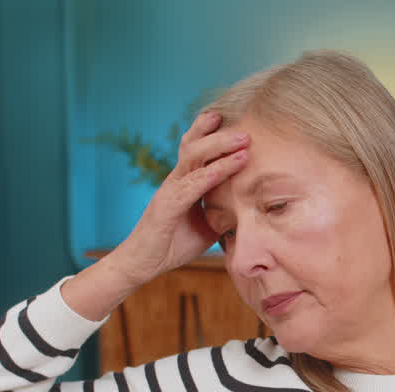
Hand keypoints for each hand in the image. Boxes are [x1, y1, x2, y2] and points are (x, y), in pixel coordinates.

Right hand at [105, 111, 249, 283]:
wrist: (143, 265)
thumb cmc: (173, 244)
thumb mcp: (206, 225)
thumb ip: (223, 212)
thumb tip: (252, 208)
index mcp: (184, 182)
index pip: (198, 150)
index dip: (215, 134)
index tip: (240, 123)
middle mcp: (175, 180)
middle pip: (195, 145)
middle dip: (220, 133)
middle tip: (246, 128)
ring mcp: (169, 191)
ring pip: (193, 158)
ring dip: (220, 147)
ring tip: (243, 140)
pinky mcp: (167, 206)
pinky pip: (192, 185)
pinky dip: (212, 173)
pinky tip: (230, 166)